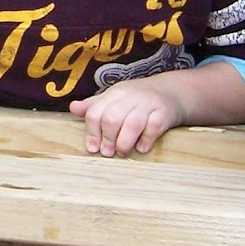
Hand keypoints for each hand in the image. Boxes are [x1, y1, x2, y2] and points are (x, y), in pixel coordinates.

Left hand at [69, 81, 186, 156]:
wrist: (171, 92)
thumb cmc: (137, 100)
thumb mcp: (114, 99)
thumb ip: (94, 106)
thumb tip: (72, 108)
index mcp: (114, 94)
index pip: (95, 113)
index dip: (91, 133)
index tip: (92, 149)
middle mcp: (130, 96)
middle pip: (112, 119)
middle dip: (107, 139)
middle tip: (108, 153)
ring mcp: (148, 104)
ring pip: (132, 124)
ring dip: (124, 143)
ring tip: (122, 152)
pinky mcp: (165, 113)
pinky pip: (153, 128)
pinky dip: (146, 141)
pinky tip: (141, 148)